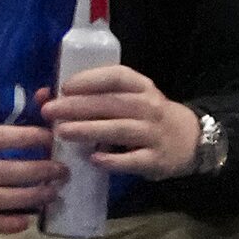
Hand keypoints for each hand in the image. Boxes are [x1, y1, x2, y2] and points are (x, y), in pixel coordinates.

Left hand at [42, 65, 203, 178]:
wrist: (190, 140)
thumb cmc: (148, 116)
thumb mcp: (132, 99)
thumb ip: (98, 97)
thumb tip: (48, 95)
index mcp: (142, 87)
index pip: (118, 77)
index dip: (91, 80)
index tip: (65, 86)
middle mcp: (149, 107)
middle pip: (112, 104)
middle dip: (78, 106)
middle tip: (50, 111)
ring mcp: (153, 134)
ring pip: (120, 130)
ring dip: (89, 130)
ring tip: (62, 132)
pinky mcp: (155, 160)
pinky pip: (132, 161)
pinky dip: (113, 161)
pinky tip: (93, 160)